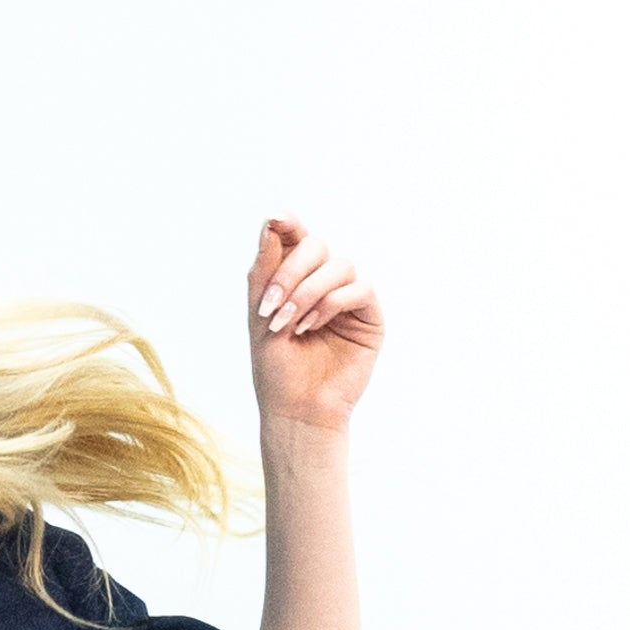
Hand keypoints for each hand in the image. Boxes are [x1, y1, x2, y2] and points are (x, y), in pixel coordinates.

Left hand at [248, 214, 383, 434]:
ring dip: (307, 292)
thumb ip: (266, 269)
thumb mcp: (260, 314)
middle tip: (271, 304)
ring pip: (339, 266)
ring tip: (287, 324)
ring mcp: (348, 298)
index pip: (296, 240)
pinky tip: (310, 327)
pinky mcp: (369, 316)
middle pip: (317, 246)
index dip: (288, 226)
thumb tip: (272, 222)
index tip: (275, 221)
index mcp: (296, 280)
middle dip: (291, 271)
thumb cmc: (275, 367)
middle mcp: (324, 284)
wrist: (295, 408)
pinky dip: (330, 303)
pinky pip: (358, 289)